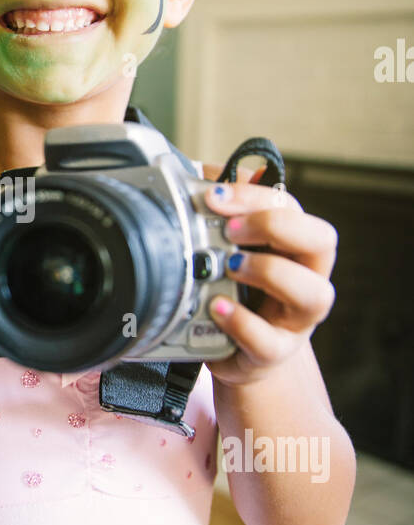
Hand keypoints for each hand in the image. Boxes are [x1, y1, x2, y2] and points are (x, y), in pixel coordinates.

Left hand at [200, 165, 337, 386]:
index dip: (254, 197)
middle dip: (275, 226)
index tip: (214, 197)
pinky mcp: (276, 351)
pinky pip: (269, 341)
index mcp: (295, 242)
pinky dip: (242, 324)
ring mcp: (297, 317)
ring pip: (313, 293)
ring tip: (229, 267)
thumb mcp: (229, 248)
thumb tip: (203, 172)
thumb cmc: (238, 289)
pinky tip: (217, 309)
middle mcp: (307, 275)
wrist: (238, 348)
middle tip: (229, 230)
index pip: (291, 206)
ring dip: (270, 272)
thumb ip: (221, 210)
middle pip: (322, 239)